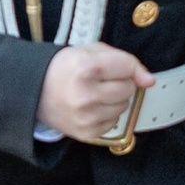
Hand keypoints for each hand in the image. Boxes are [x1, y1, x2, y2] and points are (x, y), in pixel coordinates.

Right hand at [36, 42, 154, 143]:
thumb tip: (149, 81)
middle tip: (100, 80)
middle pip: (128, 89)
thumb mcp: (91, 52)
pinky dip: (107, 114)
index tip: (114, 67)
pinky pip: (114, 122)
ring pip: (124, 106)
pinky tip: (92, 107)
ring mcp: (87, 117)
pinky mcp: (87, 133)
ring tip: (95, 93)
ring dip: (115, 99)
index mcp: (86, 68)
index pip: (127, 67)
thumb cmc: (66, 67)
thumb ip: (124, 60)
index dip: (124, 66)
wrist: (35, 91)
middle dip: (119, 82)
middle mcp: (87, 95)